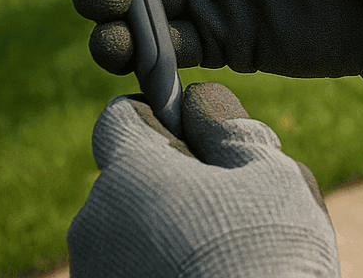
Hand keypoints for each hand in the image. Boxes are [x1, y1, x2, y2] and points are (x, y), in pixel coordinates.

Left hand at [70, 82, 337, 277]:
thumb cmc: (268, 258)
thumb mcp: (270, 176)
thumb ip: (230, 130)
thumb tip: (200, 102)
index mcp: (128, 174)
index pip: (121, 117)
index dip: (161, 117)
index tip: (201, 139)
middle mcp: (93, 225)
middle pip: (128, 181)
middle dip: (173, 185)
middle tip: (235, 209)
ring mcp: (92, 276)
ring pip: (130, 234)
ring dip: (169, 235)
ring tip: (228, 261)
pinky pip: (130, 273)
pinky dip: (161, 273)